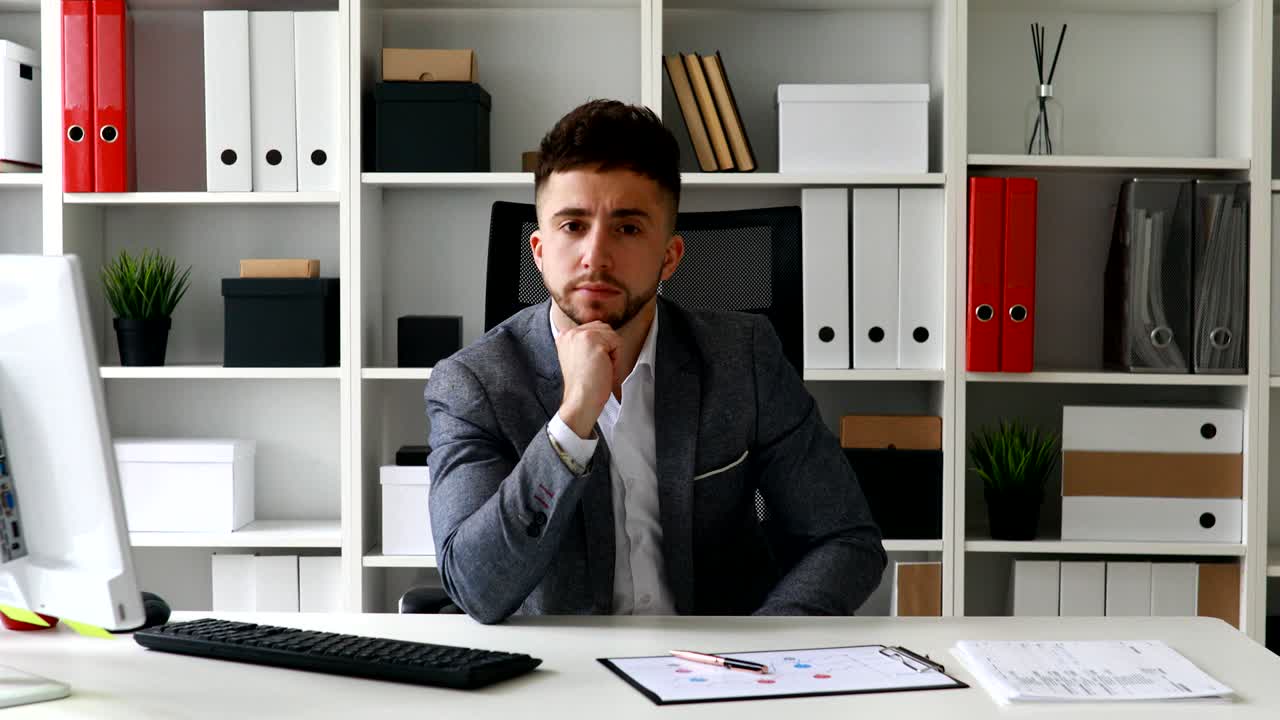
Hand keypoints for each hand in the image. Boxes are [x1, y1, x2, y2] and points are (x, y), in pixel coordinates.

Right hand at [555, 321, 620, 438]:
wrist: (581, 400)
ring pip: (612, 335)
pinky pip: (618, 343)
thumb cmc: (584, 385)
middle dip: (608, 348)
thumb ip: (586, 342)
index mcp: (564, 335)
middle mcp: (570, 332)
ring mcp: (581, 335)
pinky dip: (617, 359)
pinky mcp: (593, 341)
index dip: (601, 347)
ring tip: (601, 369)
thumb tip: (606, 334)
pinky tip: (605, 370)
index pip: (595, 328)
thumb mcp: (579, 357)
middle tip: (598, 368)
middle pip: (604, 329)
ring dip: (613, 353)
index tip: (592, 364)